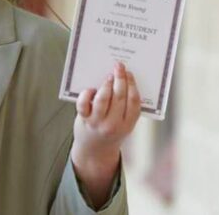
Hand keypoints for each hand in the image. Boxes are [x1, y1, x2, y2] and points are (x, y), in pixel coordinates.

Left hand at [70, 62, 140, 205]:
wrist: (94, 150)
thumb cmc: (110, 131)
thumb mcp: (124, 124)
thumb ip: (125, 107)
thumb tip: (123, 79)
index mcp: (127, 124)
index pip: (134, 103)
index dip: (132, 85)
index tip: (130, 73)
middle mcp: (114, 124)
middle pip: (120, 98)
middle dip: (120, 79)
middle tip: (119, 66)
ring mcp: (98, 122)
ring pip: (103, 100)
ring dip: (106, 85)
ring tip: (108, 76)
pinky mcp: (84, 120)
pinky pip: (84, 104)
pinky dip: (87, 94)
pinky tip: (91, 89)